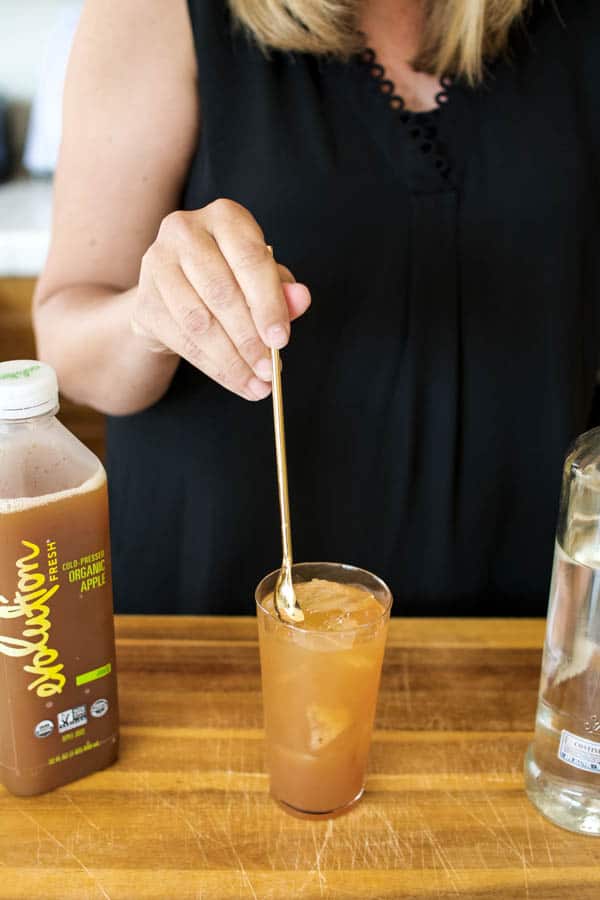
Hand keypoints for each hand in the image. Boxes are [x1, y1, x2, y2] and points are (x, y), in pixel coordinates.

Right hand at [131, 199, 310, 399]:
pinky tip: (237, 382)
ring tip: (257, 384)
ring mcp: (157, 264)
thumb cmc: (231, 278)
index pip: (251, 260)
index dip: (268, 303)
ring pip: (199, 322)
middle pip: (222, 292)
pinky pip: (183, 341)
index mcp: (224, 217)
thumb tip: (301, 299)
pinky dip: (214, 367)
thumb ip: (282, 289)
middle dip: (250, 339)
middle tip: (270, 370)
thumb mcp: (262, 279)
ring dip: (232, 360)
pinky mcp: (145, 300)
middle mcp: (185, 231)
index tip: (281, 340)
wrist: (177, 291)